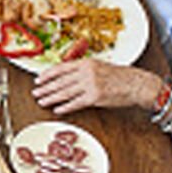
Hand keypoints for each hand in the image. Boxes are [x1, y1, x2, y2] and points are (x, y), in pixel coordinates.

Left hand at [32, 61, 159, 113]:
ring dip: (51, 98)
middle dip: (45, 88)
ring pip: (65, 92)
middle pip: (60, 81)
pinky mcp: (95, 97)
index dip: (48, 74)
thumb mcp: (100, 67)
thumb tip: (67, 77)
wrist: (136, 84)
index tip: (38, 79)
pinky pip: (75, 103)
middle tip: (35, 92)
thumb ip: (84, 70)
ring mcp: (90, 85)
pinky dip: (65, 107)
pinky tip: (57, 110)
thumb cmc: (120, 77)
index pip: (61, 68)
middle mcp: (86, 72)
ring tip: (41, 101)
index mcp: (87, 62)